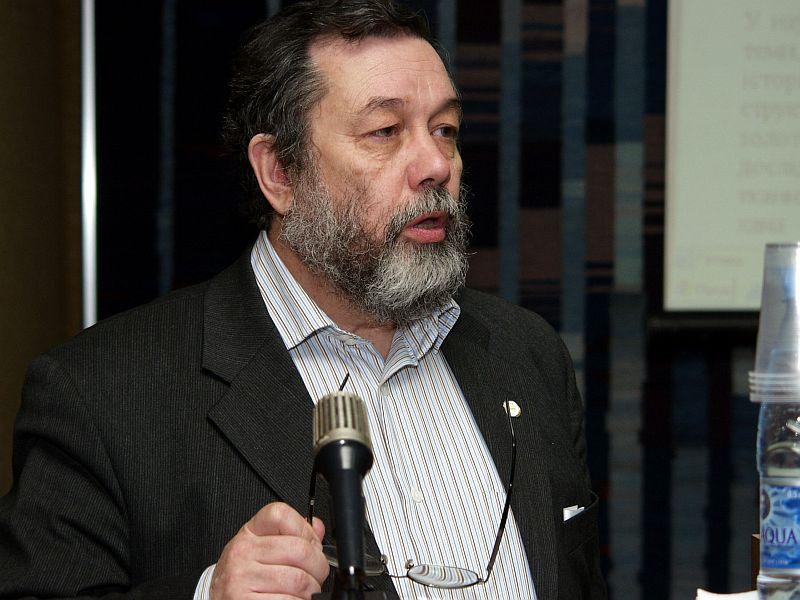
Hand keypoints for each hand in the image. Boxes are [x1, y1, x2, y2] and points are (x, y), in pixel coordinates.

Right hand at [210, 502, 327, 599]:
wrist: (218, 599)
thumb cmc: (245, 574)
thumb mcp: (262, 547)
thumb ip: (292, 535)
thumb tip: (317, 528)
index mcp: (250, 533)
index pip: (280, 514)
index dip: (305, 529)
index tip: (311, 544)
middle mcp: (242, 552)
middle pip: (299, 549)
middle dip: (318, 566)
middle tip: (316, 575)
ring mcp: (241, 578)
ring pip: (298, 580)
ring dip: (311, 589)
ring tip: (306, 591)